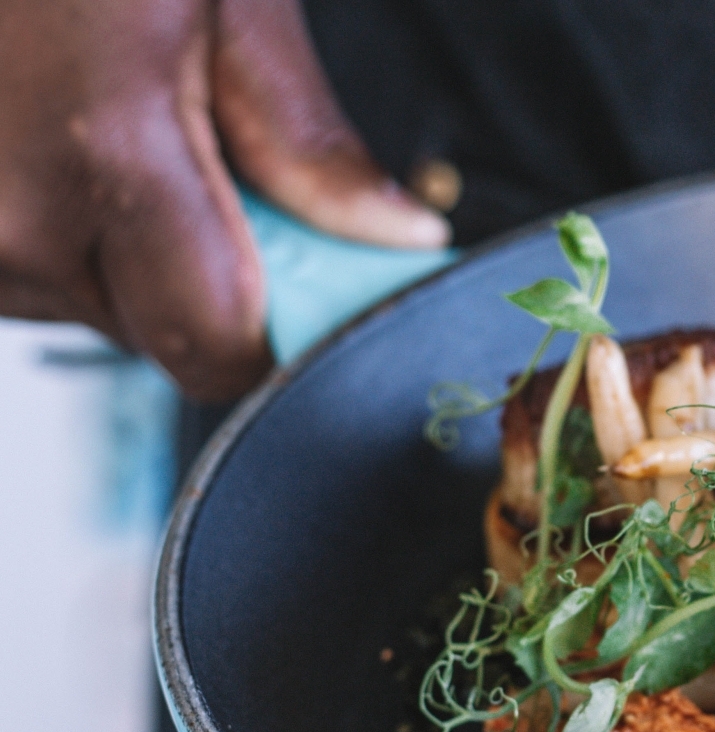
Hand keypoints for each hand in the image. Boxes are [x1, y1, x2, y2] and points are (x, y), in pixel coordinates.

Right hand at [0, 0, 446, 400]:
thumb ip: (306, 140)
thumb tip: (394, 239)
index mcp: (102, 156)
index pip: (217, 350)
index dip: (275, 332)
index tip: (305, 282)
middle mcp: (5, 216)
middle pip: (153, 334)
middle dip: (197, 270)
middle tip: (192, 153)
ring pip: (78, 303)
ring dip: (113, 244)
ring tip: (97, 117)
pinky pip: (13, 267)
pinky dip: (48, 218)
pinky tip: (45, 128)